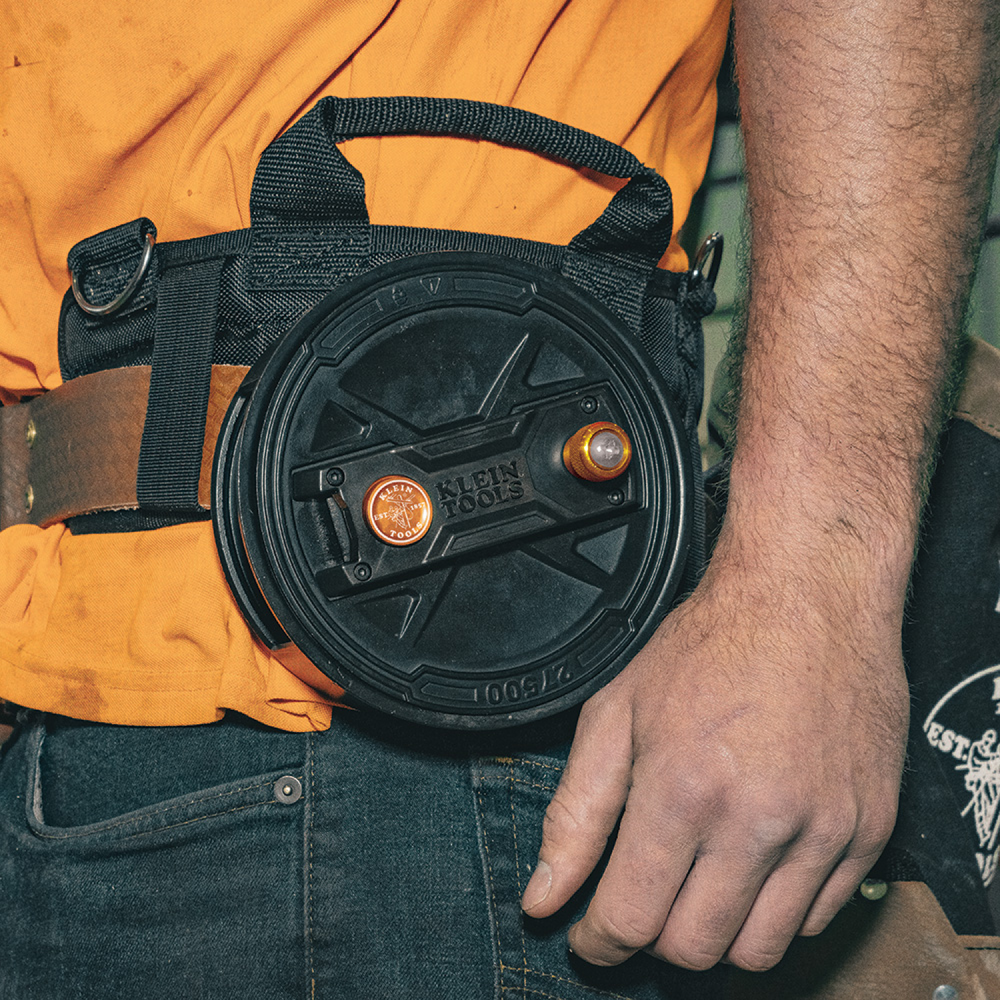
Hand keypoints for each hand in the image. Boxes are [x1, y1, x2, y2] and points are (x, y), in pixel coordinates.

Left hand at [520, 536, 908, 971]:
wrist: (809, 596)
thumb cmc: (710, 644)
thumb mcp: (617, 713)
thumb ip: (575, 815)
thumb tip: (543, 899)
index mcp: (683, 789)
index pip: (632, 921)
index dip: (600, 940)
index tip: (594, 935)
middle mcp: (757, 820)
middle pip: (694, 949)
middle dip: (655, 936)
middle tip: (648, 896)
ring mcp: (822, 830)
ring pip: (760, 950)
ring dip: (717, 931)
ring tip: (700, 880)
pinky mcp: (869, 831)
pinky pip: (819, 919)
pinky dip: (778, 909)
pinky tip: (755, 861)